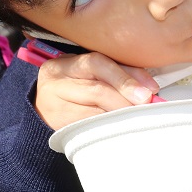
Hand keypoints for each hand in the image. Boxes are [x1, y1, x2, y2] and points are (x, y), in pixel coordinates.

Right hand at [34, 52, 158, 129]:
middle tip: (147, 106)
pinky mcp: (61, 128)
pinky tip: (123, 126)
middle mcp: (55, 83)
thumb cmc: (73, 88)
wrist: (42, 111)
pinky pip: (92, 128)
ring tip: (139, 116)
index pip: (96, 63)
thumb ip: (117, 72)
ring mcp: (56, 108)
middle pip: (97, 90)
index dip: (124, 77)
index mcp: (63, 64)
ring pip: (96, 112)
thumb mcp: (88, 73)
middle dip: (126, 99)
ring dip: (121, 115)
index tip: (148, 90)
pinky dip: (111, 126)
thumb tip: (150, 87)